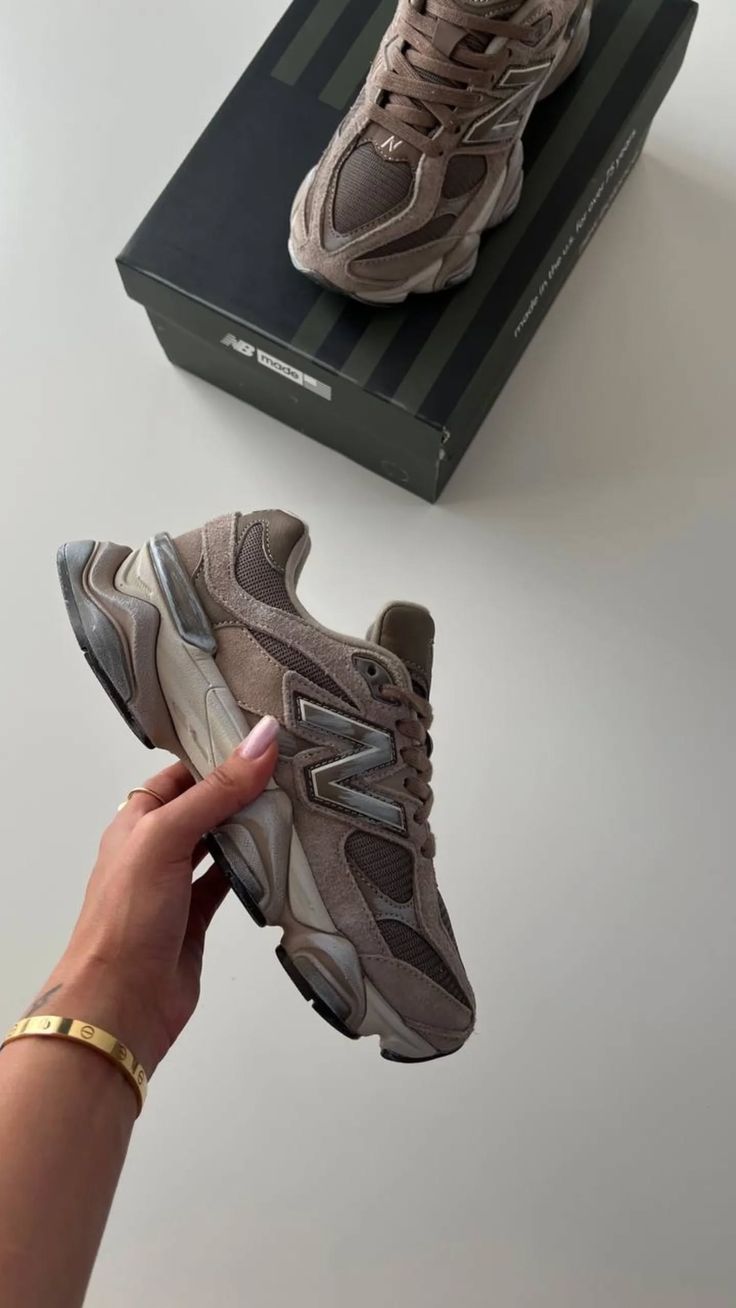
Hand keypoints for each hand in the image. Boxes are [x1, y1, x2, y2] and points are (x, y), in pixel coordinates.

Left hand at [24, 717, 279, 1074]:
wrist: (121, 1002)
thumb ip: (217, 791)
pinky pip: (233, 882)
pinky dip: (257, 870)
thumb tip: (261, 739)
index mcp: (138, 818)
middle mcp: (157, 846)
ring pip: (223, 842)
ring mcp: (178, 883)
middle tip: (294, 768)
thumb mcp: (167, 836)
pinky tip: (284, 856)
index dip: (220, 753)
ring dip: (254, 828)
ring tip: (298, 804)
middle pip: (208, 805)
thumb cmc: (126, 916)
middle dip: (245, 789)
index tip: (267, 738)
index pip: (185, 772)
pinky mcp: (199, 916)